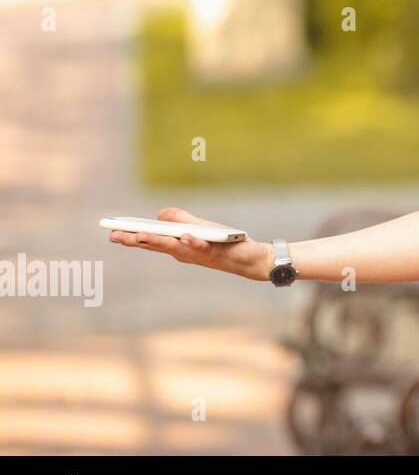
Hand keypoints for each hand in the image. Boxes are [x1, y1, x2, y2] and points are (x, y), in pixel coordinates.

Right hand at [106, 207, 274, 281]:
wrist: (250, 259)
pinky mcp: (215, 250)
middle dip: (135, 240)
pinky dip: (192, 241)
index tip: (111, 232)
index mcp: (177, 245)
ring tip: (139, 235)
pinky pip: (202, 245)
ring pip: (174, 246)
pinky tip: (183, 236)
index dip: (132, 236)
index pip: (150, 240)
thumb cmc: (222, 243)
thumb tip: (159, 215)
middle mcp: (183, 251)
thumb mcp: (198, 227)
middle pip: (156, 244)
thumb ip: (179, 219)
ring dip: (157, 240)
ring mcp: (198, 252)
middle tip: (113, 236)